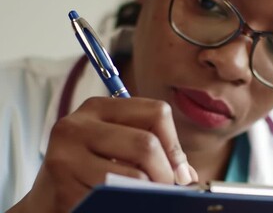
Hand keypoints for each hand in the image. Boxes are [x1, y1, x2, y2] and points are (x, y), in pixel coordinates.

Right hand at [8, 97, 197, 212]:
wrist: (47, 198)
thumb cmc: (92, 168)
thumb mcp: (119, 147)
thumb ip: (154, 151)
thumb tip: (187, 175)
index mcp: (98, 107)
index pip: (157, 112)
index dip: (175, 144)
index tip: (179, 170)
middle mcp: (78, 124)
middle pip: (147, 144)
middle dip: (166, 173)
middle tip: (166, 188)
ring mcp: (66, 155)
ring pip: (134, 175)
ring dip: (149, 191)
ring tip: (145, 195)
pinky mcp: (63, 186)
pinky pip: (114, 197)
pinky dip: (128, 203)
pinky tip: (121, 201)